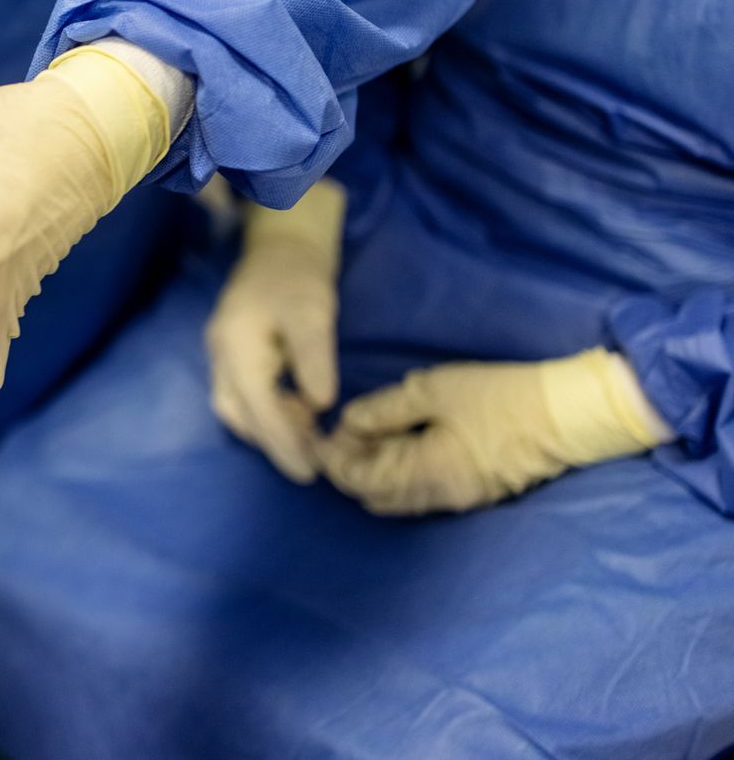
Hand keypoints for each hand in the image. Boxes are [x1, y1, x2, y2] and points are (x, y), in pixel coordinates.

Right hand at [205, 181, 345, 483]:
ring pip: (236, 408)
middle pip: (238, 414)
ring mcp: (222, 354)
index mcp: (235, 345)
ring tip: (310, 438)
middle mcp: (220, 354)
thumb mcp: (312, 311)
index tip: (308, 472)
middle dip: (273, 442)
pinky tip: (299, 412)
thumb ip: (314, 357)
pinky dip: (268, 412)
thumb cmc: (297, 274)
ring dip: (270, 429)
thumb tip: (321, 406)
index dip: (282, 443)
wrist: (280, 244)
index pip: (257, 406)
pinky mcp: (233, 354)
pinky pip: (243, 395)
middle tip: (314, 462)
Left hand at [319, 349, 667, 515]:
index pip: (360, 481)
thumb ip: (383, 411)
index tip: (320, 430)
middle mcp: (438, 498)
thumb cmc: (500, 397)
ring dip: (371, 471)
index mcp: (426, 475)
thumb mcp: (433, 391)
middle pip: (373, 495)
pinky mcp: (472, 493)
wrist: (570, 415)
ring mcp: (458, 500)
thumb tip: (346, 424)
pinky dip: (396, 474)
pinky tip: (393, 444)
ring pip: (395, 498)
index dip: (333, 458)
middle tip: (338, 431)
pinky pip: (418, 493)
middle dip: (348, 466)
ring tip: (362, 434)